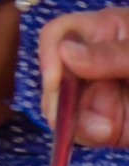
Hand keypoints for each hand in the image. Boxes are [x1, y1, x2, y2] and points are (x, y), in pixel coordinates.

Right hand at [40, 8, 128, 147]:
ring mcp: (104, 94)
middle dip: (60, 97)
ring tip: (102, 130)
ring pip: (64, 105)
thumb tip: (65, 53)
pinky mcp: (112, 124)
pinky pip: (83, 129)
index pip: (60, 34)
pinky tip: (104, 134)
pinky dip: (86, 134)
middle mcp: (98, 62)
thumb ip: (114, 54)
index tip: (55, 81)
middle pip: (56, 74)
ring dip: (74, 120)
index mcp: (109, 31)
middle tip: (73, 117)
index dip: (50, 55)